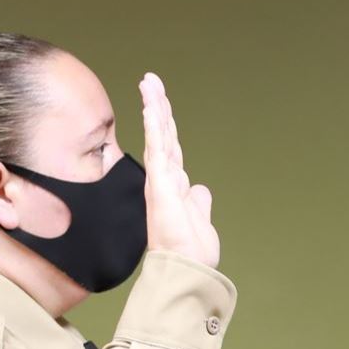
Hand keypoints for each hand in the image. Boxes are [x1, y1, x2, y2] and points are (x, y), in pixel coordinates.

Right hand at [140, 73, 219, 268]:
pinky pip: (158, 151)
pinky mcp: (161, 186)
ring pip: (158, 136)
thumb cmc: (190, 251)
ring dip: (154, 108)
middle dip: (156, 104)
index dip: (165, 121)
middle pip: (161, 133)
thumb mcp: (200, 219)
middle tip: (150, 78)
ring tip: (148, 83)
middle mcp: (165, 179)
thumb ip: (198, 201)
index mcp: (174, 184)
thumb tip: (200, 189)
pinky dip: (155, 129)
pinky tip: (152, 108)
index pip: (170, 145)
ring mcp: (161, 181)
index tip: (157, 98)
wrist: (187, 269)